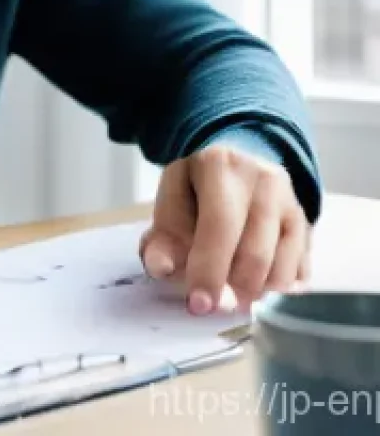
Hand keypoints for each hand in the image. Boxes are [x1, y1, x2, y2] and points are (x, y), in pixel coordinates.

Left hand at [138, 144, 310, 314]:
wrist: (236, 162)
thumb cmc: (198, 188)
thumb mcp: (171, 201)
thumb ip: (161, 237)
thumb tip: (160, 268)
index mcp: (220, 166)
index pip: (220, 225)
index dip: (209, 269)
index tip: (199, 304)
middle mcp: (264, 180)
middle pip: (255, 254)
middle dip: (233, 289)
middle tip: (216, 305)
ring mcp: (292, 203)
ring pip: (282, 270)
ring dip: (256, 293)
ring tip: (233, 289)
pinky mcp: (308, 226)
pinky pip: (300, 273)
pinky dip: (277, 289)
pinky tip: (255, 282)